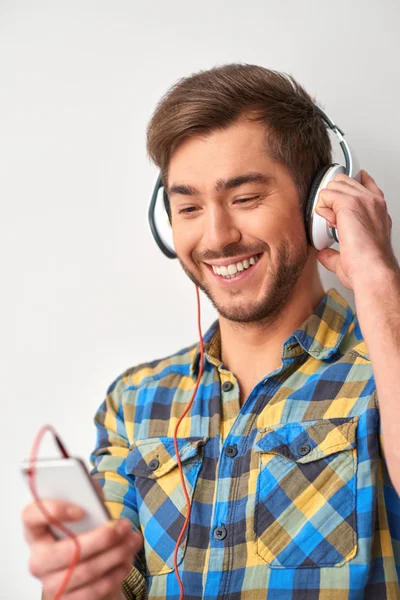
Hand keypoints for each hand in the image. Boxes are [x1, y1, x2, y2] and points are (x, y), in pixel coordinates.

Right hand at [22, 499, 142, 599]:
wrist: (92, 571)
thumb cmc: (86, 533)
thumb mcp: (87, 512)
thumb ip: (89, 499)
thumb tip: (95, 493)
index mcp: (37, 531)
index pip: (31, 516)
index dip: (53, 512)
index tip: (81, 510)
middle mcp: (38, 559)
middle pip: (66, 551)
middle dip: (101, 538)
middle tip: (123, 526)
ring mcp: (50, 583)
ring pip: (85, 571)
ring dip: (115, 555)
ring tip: (132, 541)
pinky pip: (93, 590)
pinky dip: (114, 574)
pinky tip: (126, 562)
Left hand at [314, 170, 398, 288]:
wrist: (371, 270)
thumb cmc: (368, 266)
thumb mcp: (352, 255)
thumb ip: (335, 252)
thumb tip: (323, 254)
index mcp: (377, 211)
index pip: (364, 183)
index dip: (346, 190)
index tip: (337, 204)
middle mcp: (373, 202)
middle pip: (344, 181)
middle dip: (332, 198)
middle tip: (334, 221)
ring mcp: (363, 200)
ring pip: (334, 185)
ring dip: (327, 204)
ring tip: (332, 224)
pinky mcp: (349, 203)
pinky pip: (325, 195)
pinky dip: (321, 209)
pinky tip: (330, 223)